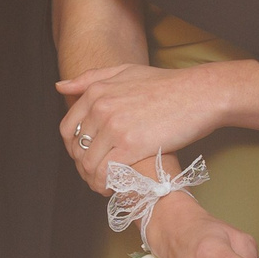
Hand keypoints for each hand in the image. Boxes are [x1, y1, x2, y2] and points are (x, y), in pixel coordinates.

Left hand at [56, 62, 232, 192]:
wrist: (198, 94)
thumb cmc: (165, 84)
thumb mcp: (125, 71)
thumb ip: (90, 78)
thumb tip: (60, 87)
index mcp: (97, 92)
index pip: (67, 128)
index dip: (74, 148)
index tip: (86, 156)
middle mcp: (101, 108)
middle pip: (77, 149)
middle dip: (84, 166)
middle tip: (97, 174)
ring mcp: (115, 127)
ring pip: (88, 164)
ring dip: (93, 179)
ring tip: (105, 183)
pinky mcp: (132, 146)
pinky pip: (106, 173)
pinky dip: (105, 184)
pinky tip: (116, 186)